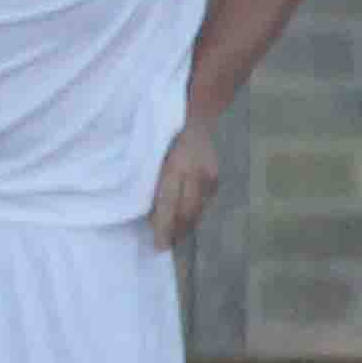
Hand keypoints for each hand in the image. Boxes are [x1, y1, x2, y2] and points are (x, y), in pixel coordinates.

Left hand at [149, 123, 223, 252]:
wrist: (196, 115)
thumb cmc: (162, 134)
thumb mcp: (150, 153)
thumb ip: (149, 179)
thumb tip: (144, 211)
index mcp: (177, 165)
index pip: (169, 203)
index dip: (164, 227)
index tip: (159, 246)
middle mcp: (197, 172)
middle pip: (187, 211)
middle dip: (176, 232)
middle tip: (164, 247)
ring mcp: (211, 176)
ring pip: (198, 210)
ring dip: (185, 225)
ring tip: (173, 238)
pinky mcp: (217, 178)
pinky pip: (204, 202)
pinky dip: (193, 212)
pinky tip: (184, 221)